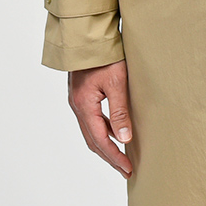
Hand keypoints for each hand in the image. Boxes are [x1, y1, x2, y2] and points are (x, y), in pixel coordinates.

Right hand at [67, 59, 133, 177]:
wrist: (89, 35)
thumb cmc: (105, 56)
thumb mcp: (117, 83)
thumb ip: (120, 111)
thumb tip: (124, 140)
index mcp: (84, 106)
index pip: (100, 140)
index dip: (114, 157)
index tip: (127, 169)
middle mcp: (78, 106)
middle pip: (93, 140)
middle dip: (109, 157)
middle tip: (126, 170)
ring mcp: (78, 100)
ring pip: (91, 131)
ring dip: (106, 145)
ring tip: (122, 156)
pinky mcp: (82, 94)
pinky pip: (92, 120)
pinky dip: (103, 130)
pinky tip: (115, 132)